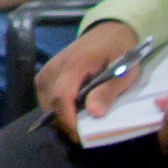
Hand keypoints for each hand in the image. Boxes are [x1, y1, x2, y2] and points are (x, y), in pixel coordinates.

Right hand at [37, 21, 137, 139]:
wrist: (109, 31)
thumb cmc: (119, 50)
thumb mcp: (123, 71)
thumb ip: (108, 91)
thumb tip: (93, 113)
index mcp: (75, 64)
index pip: (62, 97)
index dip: (68, 121)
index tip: (80, 137)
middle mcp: (55, 66)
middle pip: (50, 104)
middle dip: (65, 124)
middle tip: (83, 135)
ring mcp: (47, 69)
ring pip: (45, 103)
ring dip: (60, 117)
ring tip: (79, 123)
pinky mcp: (45, 73)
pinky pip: (44, 97)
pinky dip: (55, 109)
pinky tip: (72, 111)